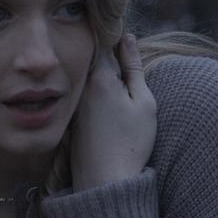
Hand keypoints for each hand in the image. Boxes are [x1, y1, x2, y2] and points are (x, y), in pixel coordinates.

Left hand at [71, 34, 156, 191]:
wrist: (106, 181)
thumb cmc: (131, 142)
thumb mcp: (144, 102)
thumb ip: (134, 67)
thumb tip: (128, 38)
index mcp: (100, 78)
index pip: (105, 42)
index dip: (117, 37)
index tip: (126, 37)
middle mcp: (82, 87)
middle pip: (95, 60)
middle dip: (109, 56)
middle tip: (126, 64)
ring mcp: (75, 104)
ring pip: (89, 79)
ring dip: (103, 77)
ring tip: (119, 95)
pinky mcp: (73, 119)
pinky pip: (85, 96)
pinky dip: (97, 96)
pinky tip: (109, 114)